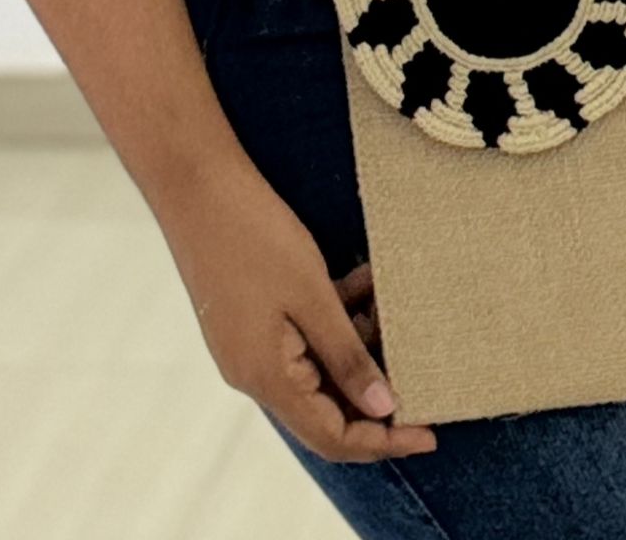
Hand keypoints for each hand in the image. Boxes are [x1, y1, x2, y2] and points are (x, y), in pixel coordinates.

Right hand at [154, 153, 436, 462]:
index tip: (430, 433)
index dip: (383, 441)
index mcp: (267, 377)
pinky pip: (306, 332)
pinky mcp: (253, 316)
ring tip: (396, 308)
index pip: (331, 436)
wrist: (195, 184)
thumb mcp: (311, 294)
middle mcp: (255, 371)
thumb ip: (346, 354)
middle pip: (327, 406)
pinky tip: (366, 281)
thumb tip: (382, 407)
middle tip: (425, 369)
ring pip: (321, 363)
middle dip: (377, 388)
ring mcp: (252, 344)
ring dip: (361, 341)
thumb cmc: (252, 236)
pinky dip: (339, 315)